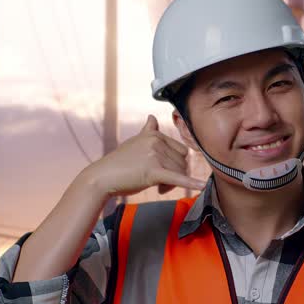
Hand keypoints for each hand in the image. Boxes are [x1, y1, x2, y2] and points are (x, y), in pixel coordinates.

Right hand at [82, 115, 206, 197]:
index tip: (162, 171)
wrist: (101, 177)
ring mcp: (155, 155)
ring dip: (170, 183)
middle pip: (182, 163)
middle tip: (158, 182)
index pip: (181, 151)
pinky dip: (191, 184)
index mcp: (154, 134)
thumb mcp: (135, 142)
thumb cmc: (119, 163)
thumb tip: (152, 117)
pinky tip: (202, 186)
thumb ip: (148, 131)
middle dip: (174, 175)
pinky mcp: (153, 171)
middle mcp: (156, 141)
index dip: (175, 164)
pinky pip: (177, 178)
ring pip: (180, 173)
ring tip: (155, 186)